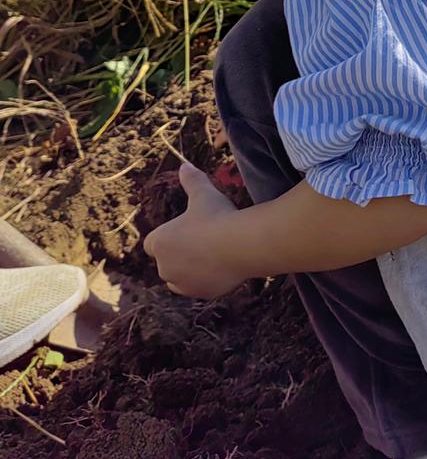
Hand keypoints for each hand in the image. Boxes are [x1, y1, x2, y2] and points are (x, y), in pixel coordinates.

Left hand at [144, 163, 246, 298]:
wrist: (240, 245)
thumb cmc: (218, 216)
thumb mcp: (204, 194)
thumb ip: (192, 180)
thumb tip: (184, 165)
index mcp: (159, 243)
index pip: (154, 243)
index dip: (170, 236)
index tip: (187, 230)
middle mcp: (164, 267)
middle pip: (167, 262)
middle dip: (180, 255)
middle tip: (204, 241)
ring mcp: (182, 283)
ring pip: (180, 278)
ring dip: (190, 271)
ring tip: (213, 256)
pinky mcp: (201, 294)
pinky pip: (199, 288)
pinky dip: (207, 281)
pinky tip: (223, 268)